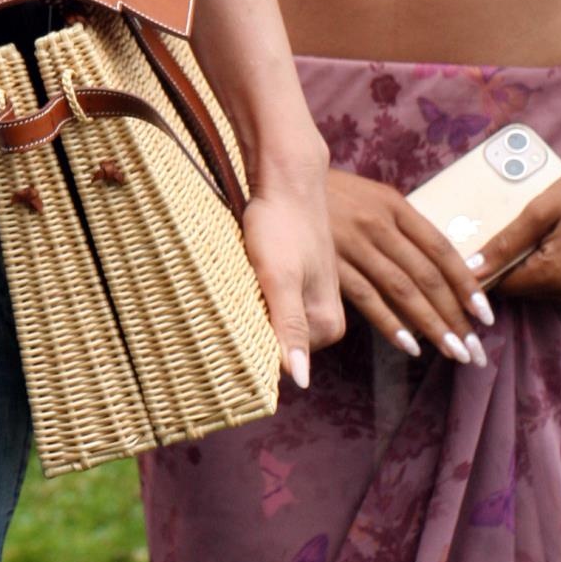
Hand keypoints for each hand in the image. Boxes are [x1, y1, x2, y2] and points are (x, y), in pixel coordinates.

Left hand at [242, 169, 343, 387]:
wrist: (285, 181)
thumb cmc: (280, 225)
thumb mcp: (280, 278)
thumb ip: (290, 326)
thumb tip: (301, 380)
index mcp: (328, 325)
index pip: (281, 362)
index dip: (252, 347)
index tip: (233, 323)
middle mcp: (325, 319)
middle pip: (278, 344)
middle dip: (251, 331)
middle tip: (232, 299)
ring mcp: (311, 301)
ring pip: (271, 324)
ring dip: (249, 313)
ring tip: (239, 283)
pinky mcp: (295, 284)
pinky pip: (270, 305)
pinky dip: (252, 298)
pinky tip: (243, 277)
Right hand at [326, 167, 488, 365]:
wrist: (285, 178)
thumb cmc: (336, 194)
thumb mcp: (376, 200)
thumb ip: (407, 231)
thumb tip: (451, 267)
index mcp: (395, 207)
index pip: (441, 250)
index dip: (466, 284)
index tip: (485, 316)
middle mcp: (379, 224)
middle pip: (426, 276)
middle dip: (455, 315)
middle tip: (475, 349)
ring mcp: (353, 244)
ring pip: (401, 290)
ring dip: (430, 324)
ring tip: (453, 352)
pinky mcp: (329, 262)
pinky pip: (365, 297)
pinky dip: (389, 322)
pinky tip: (409, 345)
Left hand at [477, 144, 560, 307]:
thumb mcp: (543, 208)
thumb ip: (507, 242)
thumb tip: (473, 268)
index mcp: (557, 274)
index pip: (508, 287)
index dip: (493, 271)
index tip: (488, 253)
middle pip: (532, 291)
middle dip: (520, 269)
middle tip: (525, 235)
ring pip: (558, 292)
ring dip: (547, 273)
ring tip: (553, 237)